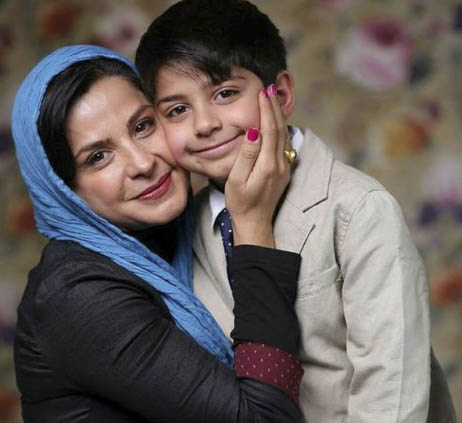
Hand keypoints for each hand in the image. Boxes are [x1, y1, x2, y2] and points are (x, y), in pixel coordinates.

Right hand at [225, 84, 291, 247]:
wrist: (255, 222)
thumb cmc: (240, 203)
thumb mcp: (236, 180)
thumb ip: (246, 155)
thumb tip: (254, 132)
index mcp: (267, 165)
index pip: (269, 130)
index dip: (266, 109)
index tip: (262, 92)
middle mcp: (280, 164)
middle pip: (280, 129)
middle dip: (274, 107)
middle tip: (268, 88)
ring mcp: (284, 168)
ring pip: (284, 135)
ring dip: (279, 116)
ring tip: (272, 99)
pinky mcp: (284, 171)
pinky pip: (284, 144)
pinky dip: (281, 128)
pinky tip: (276, 122)